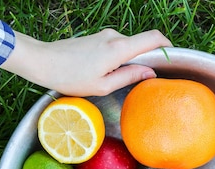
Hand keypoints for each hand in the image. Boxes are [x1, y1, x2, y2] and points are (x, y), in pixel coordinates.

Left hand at [0, 29, 171, 95]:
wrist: (42, 61)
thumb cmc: (70, 77)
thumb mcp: (103, 86)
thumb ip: (129, 77)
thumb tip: (150, 72)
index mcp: (119, 48)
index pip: (153, 38)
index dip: (168, 47)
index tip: (172, 61)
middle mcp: (114, 36)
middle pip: (142, 44)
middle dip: (146, 60)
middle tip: (142, 82)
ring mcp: (105, 35)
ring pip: (129, 48)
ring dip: (130, 62)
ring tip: (117, 81)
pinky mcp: (98, 38)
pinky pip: (117, 48)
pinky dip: (120, 60)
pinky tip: (107, 74)